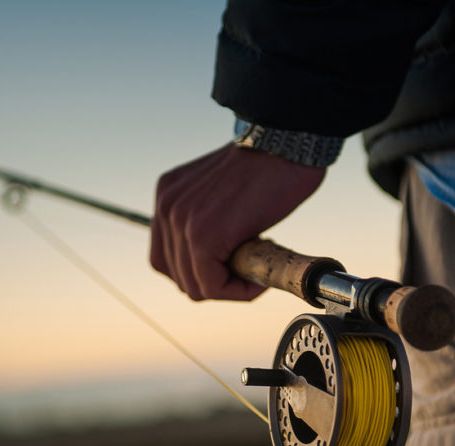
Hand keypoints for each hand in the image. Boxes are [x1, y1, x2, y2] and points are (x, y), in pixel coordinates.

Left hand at [151, 144, 325, 300]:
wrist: (288, 145)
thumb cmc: (268, 167)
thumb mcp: (220, 192)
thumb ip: (207, 219)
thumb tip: (215, 261)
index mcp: (168, 196)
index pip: (167, 258)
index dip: (198, 272)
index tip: (229, 267)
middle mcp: (166, 207)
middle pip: (177, 275)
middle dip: (214, 282)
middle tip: (247, 271)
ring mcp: (181, 221)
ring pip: (195, 286)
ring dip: (229, 288)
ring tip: (256, 271)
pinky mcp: (203, 236)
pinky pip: (213, 285)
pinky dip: (238, 291)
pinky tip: (258, 278)